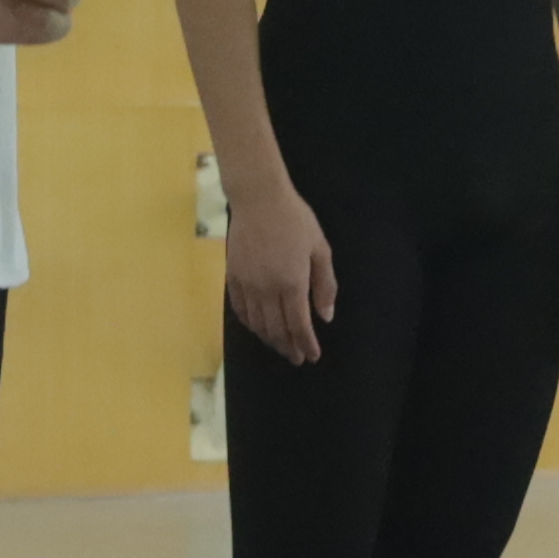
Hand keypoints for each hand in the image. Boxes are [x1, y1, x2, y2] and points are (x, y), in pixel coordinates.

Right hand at [224, 170, 340, 366]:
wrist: (258, 199)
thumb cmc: (295, 220)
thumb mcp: (320, 249)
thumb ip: (324, 284)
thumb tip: (325, 316)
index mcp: (292, 283)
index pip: (299, 325)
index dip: (306, 344)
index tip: (312, 356)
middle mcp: (267, 289)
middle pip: (277, 329)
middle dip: (289, 347)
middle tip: (297, 358)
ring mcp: (247, 284)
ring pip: (258, 324)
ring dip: (270, 340)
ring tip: (281, 346)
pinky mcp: (233, 277)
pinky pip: (241, 310)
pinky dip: (250, 324)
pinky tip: (258, 328)